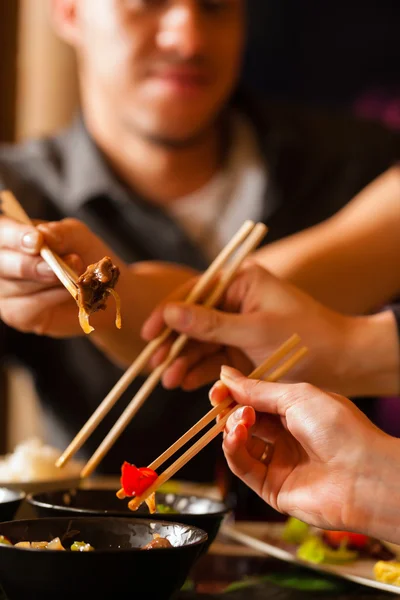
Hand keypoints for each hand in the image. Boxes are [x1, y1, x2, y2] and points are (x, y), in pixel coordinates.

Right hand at [0, 216, 129, 336]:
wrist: (102, 291)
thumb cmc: (86, 258)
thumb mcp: (79, 238)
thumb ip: (62, 232)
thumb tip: (44, 235)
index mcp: (13, 235)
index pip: (2, 230)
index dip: (14, 235)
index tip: (37, 241)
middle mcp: (3, 261)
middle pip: (1, 262)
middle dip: (30, 264)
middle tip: (58, 265)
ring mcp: (6, 289)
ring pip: (17, 286)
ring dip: (49, 282)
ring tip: (74, 277)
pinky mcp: (16, 313)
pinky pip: (28, 307)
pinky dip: (53, 299)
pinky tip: (67, 294)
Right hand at [142, 264, 398, 396]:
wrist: (342, 363)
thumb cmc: (303, 336)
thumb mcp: (253, 330)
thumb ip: (210, 324)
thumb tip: (169, 313)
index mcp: (240, 282)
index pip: (194, 294)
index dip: (168, 314)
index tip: (148, 335)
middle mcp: (236, 301)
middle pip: (193, 321)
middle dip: (175, 344)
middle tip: (156, 365)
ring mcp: (238, 327)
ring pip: (202, 343)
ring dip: (185, 361)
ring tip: (169, 381)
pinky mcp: (242, 350)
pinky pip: (215, 359)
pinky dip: (202, 372)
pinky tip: (187, 383)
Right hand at [214, 366, 398, 537]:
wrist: (363, 476)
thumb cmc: (339, 429)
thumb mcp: (296, 396)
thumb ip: (258, 389)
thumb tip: (227, 375)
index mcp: (296, 411)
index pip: (255, 400)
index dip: (235, 394)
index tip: (218, 389)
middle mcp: (286, 437)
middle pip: (245, 421)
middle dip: (231, 409)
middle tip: (222, 402)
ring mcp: (279, 463)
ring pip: (240, 443)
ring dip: (232, 428)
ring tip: (241, 421)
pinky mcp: (271, 488)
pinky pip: (242, 467)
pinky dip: (233, 450)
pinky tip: (236, 437)